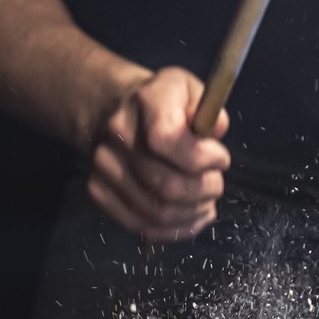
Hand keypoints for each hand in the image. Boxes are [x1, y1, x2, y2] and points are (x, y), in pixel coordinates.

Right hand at [87, 67, 229, 241]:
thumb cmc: (162, 103)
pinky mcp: (99, 191)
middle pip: (167, 185)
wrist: (111, 108)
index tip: (220, 158)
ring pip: (158, 212)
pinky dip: (176, 229)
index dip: (203, 158)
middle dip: (205, 190)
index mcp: (145, 101)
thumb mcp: (190, 90)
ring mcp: (104, 166)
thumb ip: (209, 110)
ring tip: (206, 199)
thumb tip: (217, 130)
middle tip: (215, 182)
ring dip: (193, 212)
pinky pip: (143, 225)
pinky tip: (193, 216)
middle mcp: (118, 134)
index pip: (167, 140)